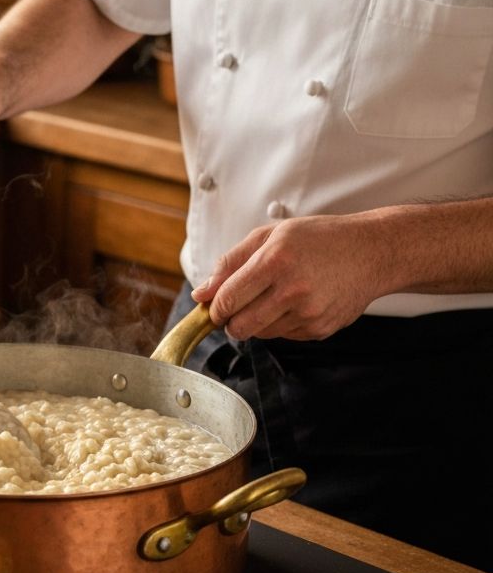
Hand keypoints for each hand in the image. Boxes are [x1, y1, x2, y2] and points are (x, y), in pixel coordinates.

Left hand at [189, 214, 390, 340]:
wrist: (372, 252)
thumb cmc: (319, 239)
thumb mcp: (270, 236)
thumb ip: (230, 263)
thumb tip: (201, 293)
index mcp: (275, 261)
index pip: (227, 299)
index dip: (214, 308)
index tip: (213, 307)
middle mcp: (292, 290)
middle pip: (239, 326)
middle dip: (230, 321)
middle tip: (237, 307)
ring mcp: (308, 313)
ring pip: (259, 334)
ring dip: (255, 322)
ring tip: (273, 297)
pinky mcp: (319, 329)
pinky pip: (282, 336)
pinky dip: (279, 324)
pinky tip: (294, 303)